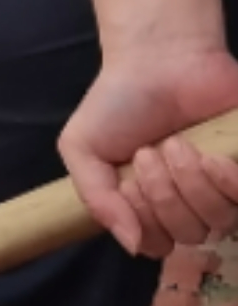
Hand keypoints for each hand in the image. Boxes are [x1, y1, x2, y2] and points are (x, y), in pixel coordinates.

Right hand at [59, 45, 237, 254]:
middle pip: (190, 235)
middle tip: (149, 152)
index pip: (157, 245)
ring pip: (220, 220)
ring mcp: (222, 187)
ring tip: (176, 144)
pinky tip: (212, 157)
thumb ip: (96, 200)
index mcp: (148, 204)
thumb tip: (132, 246)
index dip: (145, 222)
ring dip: (192, 183)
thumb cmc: (118, 104)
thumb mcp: (82, 149)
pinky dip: (228, 182)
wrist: (158, 59)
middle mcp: (189, 203)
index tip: (128, 183)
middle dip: (163, 195)